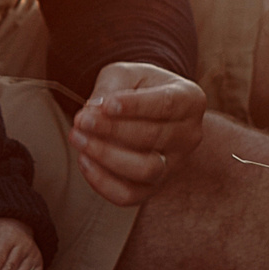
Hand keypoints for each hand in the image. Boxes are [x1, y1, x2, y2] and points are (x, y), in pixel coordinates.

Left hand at [68, 62, 206, 206]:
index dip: (135, 106)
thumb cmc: (137, 87)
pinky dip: (104, 182)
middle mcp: (188, 135)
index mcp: (189, 100)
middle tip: (81, 120)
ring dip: (107, 156)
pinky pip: (130, 195)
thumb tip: (93, 110)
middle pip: (153, 138)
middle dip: (112, 130)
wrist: (148, 111)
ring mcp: (174, 165)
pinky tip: (84, 160)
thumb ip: (110, 88)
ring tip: (78, 138)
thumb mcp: (125, 74)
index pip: (166, 105)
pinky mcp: (154, 187)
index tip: (106, 104)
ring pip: (146, 170)